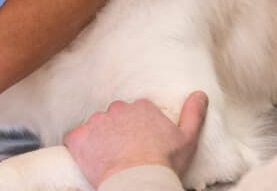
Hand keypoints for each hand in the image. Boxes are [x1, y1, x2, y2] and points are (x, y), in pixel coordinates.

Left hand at [64, 91, 207, 187]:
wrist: (138, 183)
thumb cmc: (163, 164)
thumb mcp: (186, 139)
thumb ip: (193, 114)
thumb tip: (200, 94)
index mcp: (142, 106)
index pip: (135, 111)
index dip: (137, 128)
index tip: (140, 142)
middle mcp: (118, 108)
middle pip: (115, 117)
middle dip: (117, 131)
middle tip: (124, 152)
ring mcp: (97, 121)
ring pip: (96, 126)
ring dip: (100, 139)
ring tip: (109, 159)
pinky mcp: (79, 137)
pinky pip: (75, 138)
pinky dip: (80, 147)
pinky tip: (90, 159)